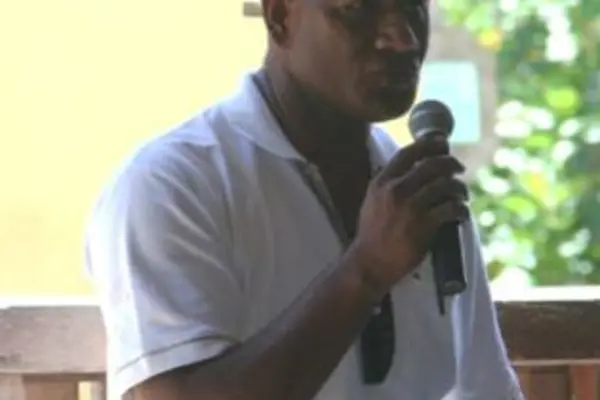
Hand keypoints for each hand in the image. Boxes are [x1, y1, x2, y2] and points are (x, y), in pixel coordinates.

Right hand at [350, 138, 469, 293]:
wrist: (371, 262)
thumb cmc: (373, 233)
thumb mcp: (373, 201)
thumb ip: (389, 183)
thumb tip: (412, 168)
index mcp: (382, 182)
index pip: (408, 153)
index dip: (429, 144)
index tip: (442, 143)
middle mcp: (395, 191)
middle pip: (432, 165)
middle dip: (451, 163)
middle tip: (459, 168)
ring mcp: (410, 208)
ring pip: (445, 185)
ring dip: (459, 188)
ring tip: (462, 194)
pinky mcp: (423, 226)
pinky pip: (452, 208)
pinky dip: (461, 209)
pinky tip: (462, 213)